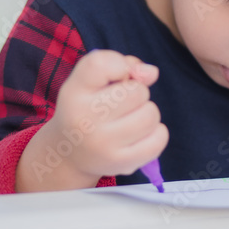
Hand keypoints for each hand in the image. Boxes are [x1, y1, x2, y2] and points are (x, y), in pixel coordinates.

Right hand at [46, 49, 168, 180]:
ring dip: (147, 112)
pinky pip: (158, 139)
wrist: (69, 153)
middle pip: (137, 91)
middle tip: (122, 103)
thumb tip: (151, 72)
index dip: (119, 65)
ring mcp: (103, 144)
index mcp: (73, 92)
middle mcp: (84, 119)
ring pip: (150, 114)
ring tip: (131, 118)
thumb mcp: (91, 80)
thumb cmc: (87, 107)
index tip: (116, 76)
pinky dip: (157, 133)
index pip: (100, 64)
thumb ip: (121, 65)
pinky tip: (140, 133)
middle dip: (137, 92)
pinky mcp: (121, 163)